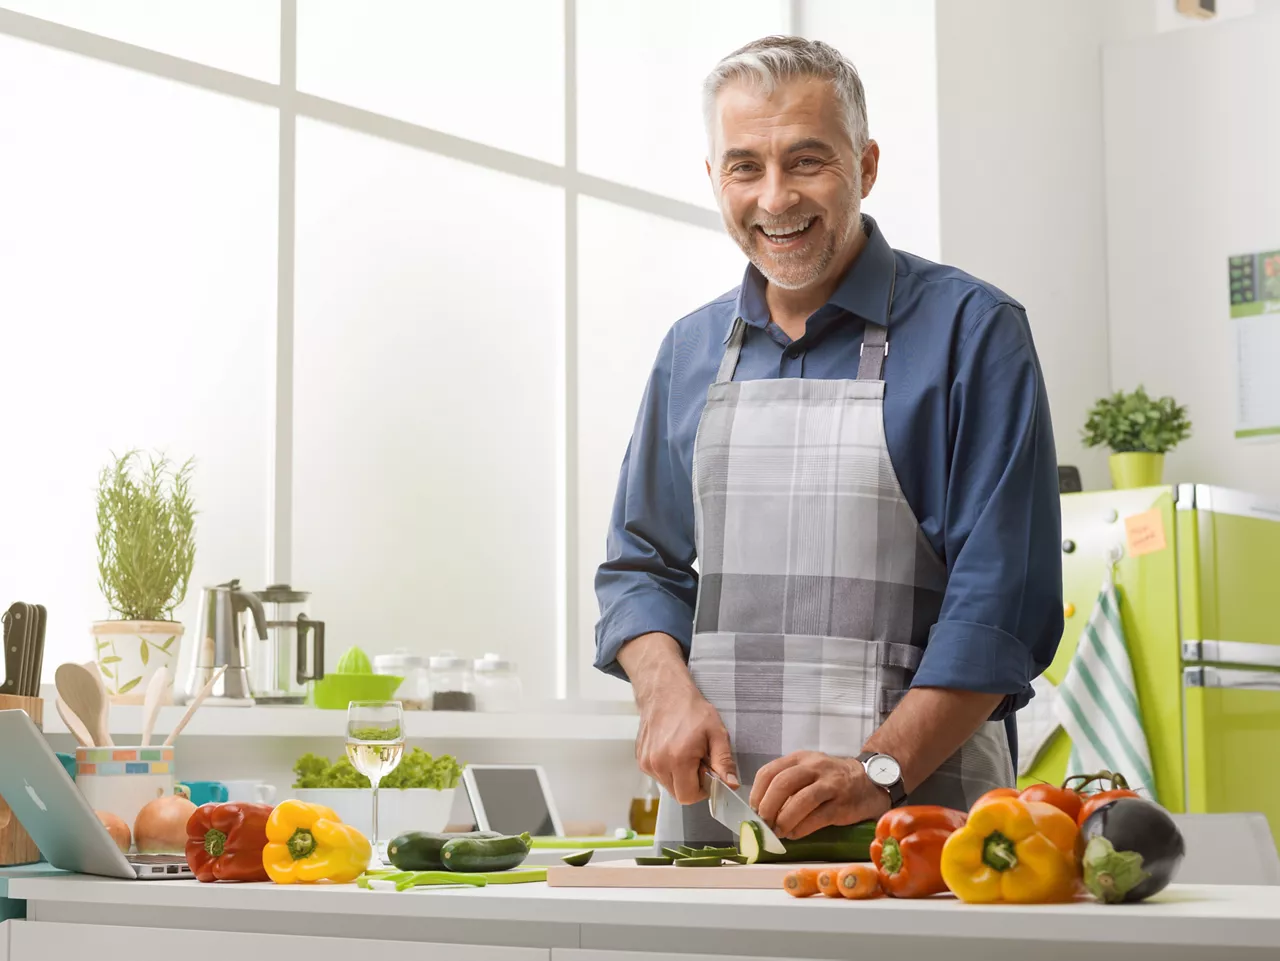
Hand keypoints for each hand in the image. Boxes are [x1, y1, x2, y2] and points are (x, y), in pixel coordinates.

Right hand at [620, 633, 739, 804]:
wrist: (666, 692)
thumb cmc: (692, 710)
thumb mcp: (716, 733)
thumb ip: (724, 761)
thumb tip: (731, 784)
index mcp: (677, 759)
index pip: (689, 797)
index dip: (702, 789)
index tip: (706, 773)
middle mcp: (657, 763)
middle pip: (678, 793)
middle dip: (690, 783)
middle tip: (698, 761)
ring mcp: (646, 762)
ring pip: (667, 785)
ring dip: (679, 776)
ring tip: (685, 753)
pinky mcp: (640, 758)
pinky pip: (658, 775)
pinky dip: (668, 769)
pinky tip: (673, 750)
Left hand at [749, 751, 889, 838]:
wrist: (871, 781)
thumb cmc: (832, 780)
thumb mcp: (808, 772)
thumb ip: (787, 785)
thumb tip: (761, 810)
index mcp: (800, 758)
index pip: (769, 771)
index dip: (757, 793)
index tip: (753, 810)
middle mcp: (815, 767)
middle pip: (782, 784)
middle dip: (768, 807)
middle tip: (764, 823)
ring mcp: (831, 784)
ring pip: (800, 800)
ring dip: (784, 819)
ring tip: (778, 831)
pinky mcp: (843, 804)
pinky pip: (817, 817)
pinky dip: (801, 828)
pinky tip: (795, 834)